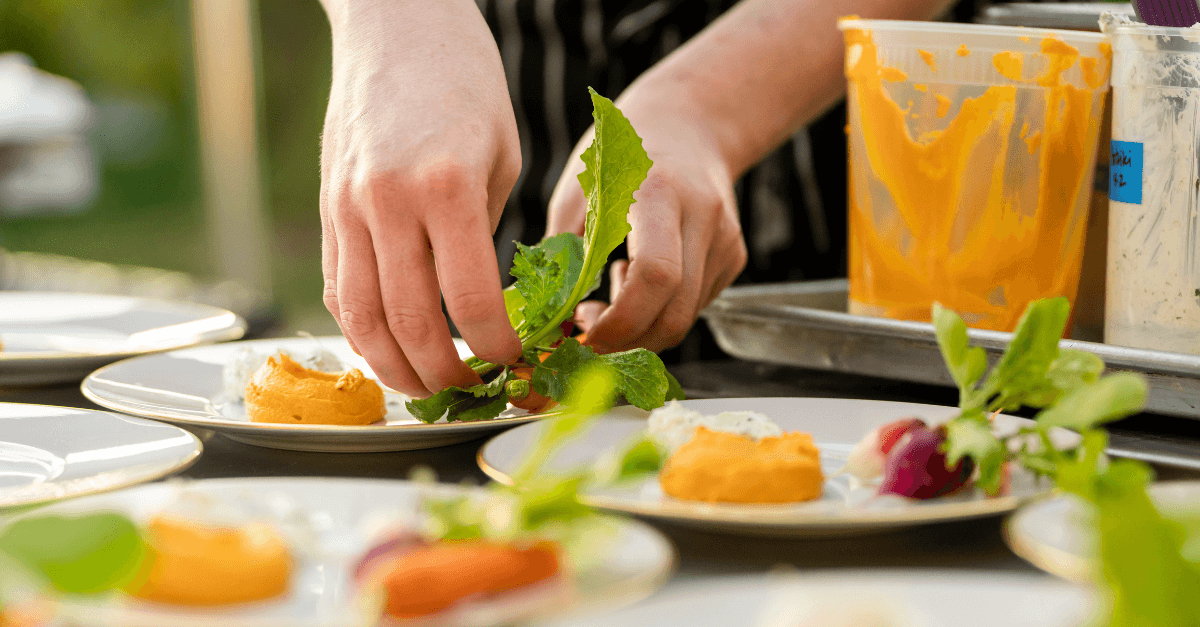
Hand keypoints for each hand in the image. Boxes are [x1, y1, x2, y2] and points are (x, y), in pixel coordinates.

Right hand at [319, 0, 520, 395]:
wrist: (397, 25)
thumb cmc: (465, 82)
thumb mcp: (504, 154)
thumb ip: (488, 231)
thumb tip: (486, 301)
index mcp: (444, 187)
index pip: (469, 301)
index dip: (495, 348)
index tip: (515, 362)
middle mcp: (387, 203)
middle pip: (409, 324)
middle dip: (444, 375)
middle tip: (470, 392)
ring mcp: (347, 209)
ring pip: (361, 320)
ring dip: (394, 369)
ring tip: (426, 389)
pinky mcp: (326, 210)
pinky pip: (338, 289)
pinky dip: (361, 332)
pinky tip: (388, 350)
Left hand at [547, 89, 747, 353]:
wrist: (686, 124)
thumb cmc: (618, 156)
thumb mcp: (578, 192)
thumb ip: (562, 252)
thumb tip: (543, 316)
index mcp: (659, 192)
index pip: (655, 275)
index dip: (621, 320)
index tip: (584, 330)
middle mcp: (702, 215)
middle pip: (677, 311)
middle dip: (629, 338)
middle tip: (591, 331)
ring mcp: (725, 237)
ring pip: (687, 316)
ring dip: (643, 325)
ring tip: (615, 286)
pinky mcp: (735, 254)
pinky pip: (696, 304)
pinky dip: (662, 310)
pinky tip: (640, 275)